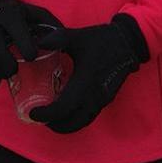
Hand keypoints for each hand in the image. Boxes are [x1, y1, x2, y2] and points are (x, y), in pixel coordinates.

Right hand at [0, 0, 59, 84]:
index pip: (16, 29)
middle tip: (15, 71)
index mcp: (10, 14)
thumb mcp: (37, 14)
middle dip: (6, 63)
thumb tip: (64, 43)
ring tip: (7, 76)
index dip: (24, 45)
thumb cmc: (20, 15)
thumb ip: (52, 26)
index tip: (31, 56)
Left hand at [31, 16, 148, 133]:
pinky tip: (68, 111)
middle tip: (40, 119)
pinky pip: (89, 116)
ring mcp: (102, 99)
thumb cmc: (102, 40)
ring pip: (82, 122)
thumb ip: (56, 39)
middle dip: (55, 125)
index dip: (47, 114)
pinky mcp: (107, 99)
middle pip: (72, 122)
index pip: (63, 108)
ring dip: (66, 125)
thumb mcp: (77, 36)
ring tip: (52, 119)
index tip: (33, 113)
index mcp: (85, 82)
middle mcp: (94, 96)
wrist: (128, 42)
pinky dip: (76, 119)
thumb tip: (36, 44)